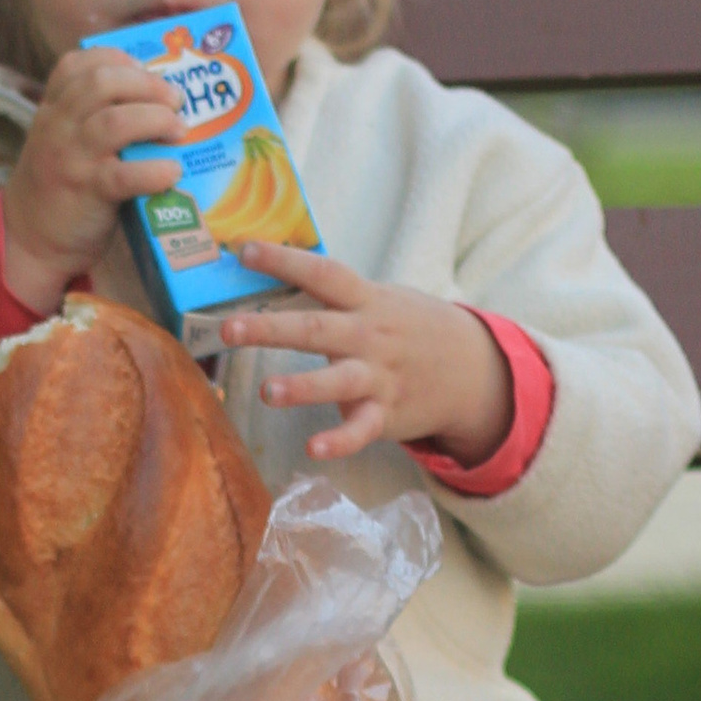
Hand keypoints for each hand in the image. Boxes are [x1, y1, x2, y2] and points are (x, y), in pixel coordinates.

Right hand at [0, 48, 187, 311]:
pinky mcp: (88, 192)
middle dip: (147, 84)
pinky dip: (155, 171)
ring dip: (157, 120)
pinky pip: (125, 175)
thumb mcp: (61, 141)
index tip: (144, 69)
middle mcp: (58, 127)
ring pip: (115, 122)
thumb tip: (157, 102)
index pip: (77, 64)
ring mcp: (71, 158)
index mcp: (52, 109)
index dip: (117, 60)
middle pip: (102, 83)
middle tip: (176, 101)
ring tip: (179, 131)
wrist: (30, 240)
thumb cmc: (60, 186)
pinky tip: (172, 172)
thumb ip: (92, 118)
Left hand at [216, 245, 516, 465]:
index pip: (322, 274)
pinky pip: (362, 430)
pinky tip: (314, 449)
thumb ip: (333, 294)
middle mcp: (369, 336)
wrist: (472, 366)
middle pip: (318, 328)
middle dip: (272, 329)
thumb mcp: (378, 300)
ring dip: (303, 387)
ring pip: (338, 381)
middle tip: (229, 330)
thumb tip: (273, 275)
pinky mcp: (387, 414)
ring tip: (267, 392)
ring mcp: (379, 376)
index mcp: (365, 301)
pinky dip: (340, 441)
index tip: (244, 251)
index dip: (284, 261)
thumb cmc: (407, 328)